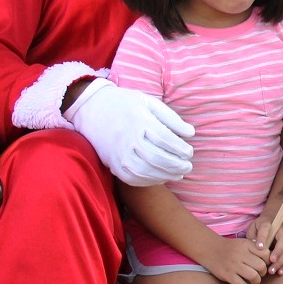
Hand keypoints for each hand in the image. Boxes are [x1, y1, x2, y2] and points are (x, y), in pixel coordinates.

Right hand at [66, 78, 194, 185]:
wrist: (92, 108)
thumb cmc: (125, 103)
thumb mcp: (149, 102)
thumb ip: (171, 118)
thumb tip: (190, 133)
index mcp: (139, 121)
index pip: (166, 140)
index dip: (181, 149)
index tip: (190, 152)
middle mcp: (128, 138)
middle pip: (158, 158)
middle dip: (177, 165)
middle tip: (188, 166)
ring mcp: (119, 153)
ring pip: (146, 171)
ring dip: (166, 175)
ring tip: (179, 174)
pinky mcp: (112, 163)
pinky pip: (132, 178)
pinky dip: (149, 181)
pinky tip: (161, 178)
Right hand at [201, 234, 269, 283]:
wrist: (210, 249)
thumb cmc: (230, 248)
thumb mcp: (243, 243)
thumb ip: (255, 248)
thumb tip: (270, 259)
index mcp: (246, 245)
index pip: (266, 254)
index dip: (267, 260)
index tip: (264, 263)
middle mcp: (240, 254)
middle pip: (261, 266)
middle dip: (263, 272)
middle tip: (260, 274)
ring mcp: (233, 265)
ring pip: (253, 276)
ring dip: (257, 281)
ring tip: (255, 281)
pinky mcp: (227, 275)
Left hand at [251, 218, 282, 275]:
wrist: (271, 224)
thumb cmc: (258, 229)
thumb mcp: (252, 229)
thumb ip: (252, 236)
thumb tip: (255, 245)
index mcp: (268, 224)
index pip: (266, 228)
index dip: (263, 237)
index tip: (259, 247)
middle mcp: (280, 231)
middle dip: (278, 251)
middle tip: (270, 261)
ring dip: (281, 262)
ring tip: (271, 271)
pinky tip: (279, 273)